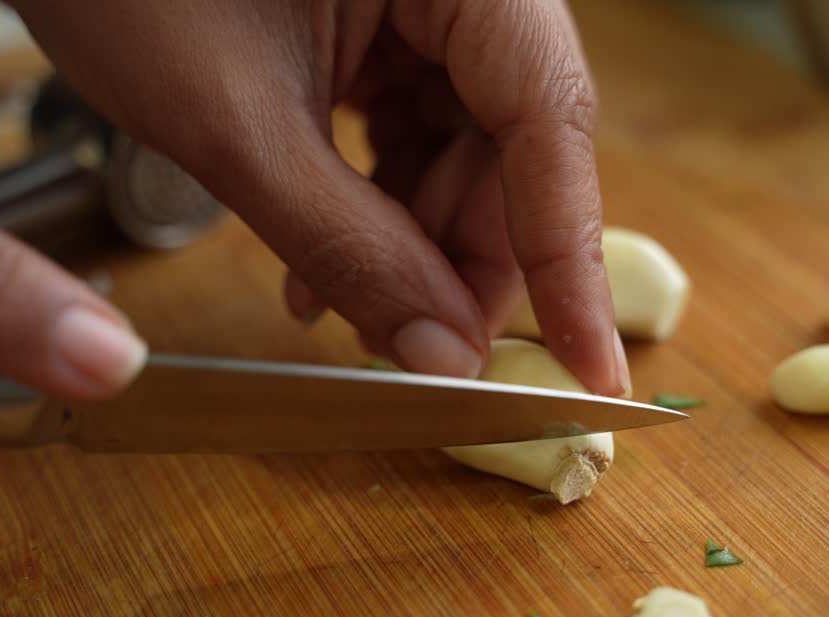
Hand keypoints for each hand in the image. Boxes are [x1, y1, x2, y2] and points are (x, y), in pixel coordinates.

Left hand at [7, 0, 628, 392]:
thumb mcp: (238, 130)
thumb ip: (349, 247)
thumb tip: (442, 356)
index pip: (548, 115)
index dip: (570, 257)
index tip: (590, 369)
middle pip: (514, 146)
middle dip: (465, 265)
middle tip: (427, 358)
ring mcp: (419, 2)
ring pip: (465, 153)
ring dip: (413, 248)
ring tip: (343, 313)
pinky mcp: (380, 29)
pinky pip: (411, 135)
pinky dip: (377, 211)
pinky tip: (322, 267)